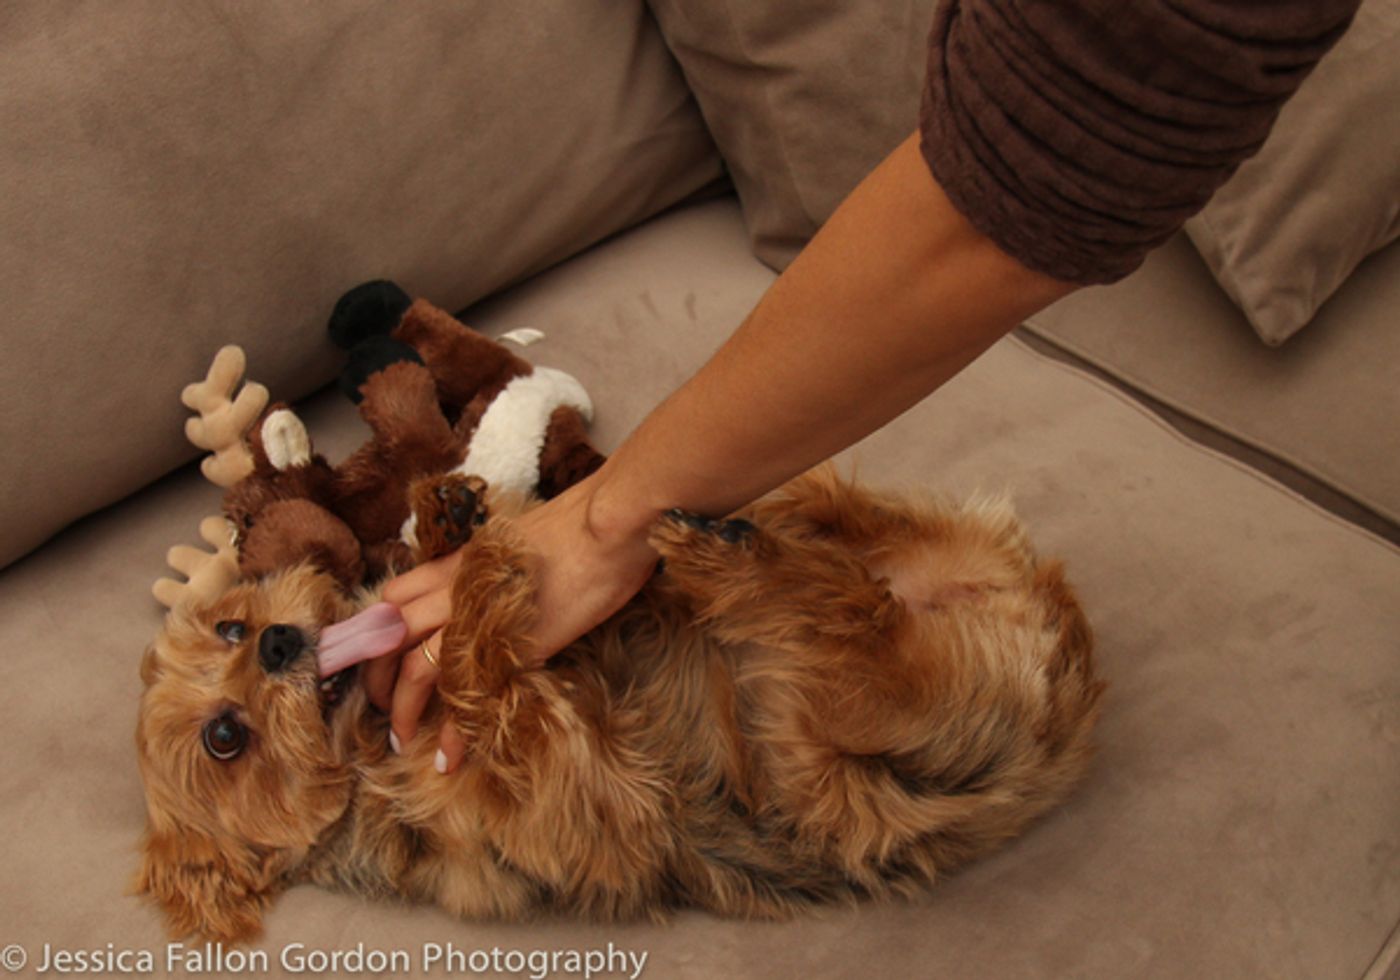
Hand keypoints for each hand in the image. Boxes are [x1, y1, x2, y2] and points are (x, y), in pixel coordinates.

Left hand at [370, 468, 661, 772]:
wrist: (609, 528)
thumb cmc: (579, 530)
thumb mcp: (518, 545)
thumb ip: (494, 571)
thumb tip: (492, 592)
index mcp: (457, 563)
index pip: (393, 596)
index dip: (376, 632)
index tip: (378, 659)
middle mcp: (455, 589)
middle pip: (389, 636)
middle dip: (376, 677)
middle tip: (379, 706)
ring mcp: (478, 619)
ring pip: (414, 667)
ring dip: (402, 710)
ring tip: (402, 739)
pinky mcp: (509, 648)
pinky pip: (464, 693)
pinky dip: (453, 731)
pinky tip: (449, 757)